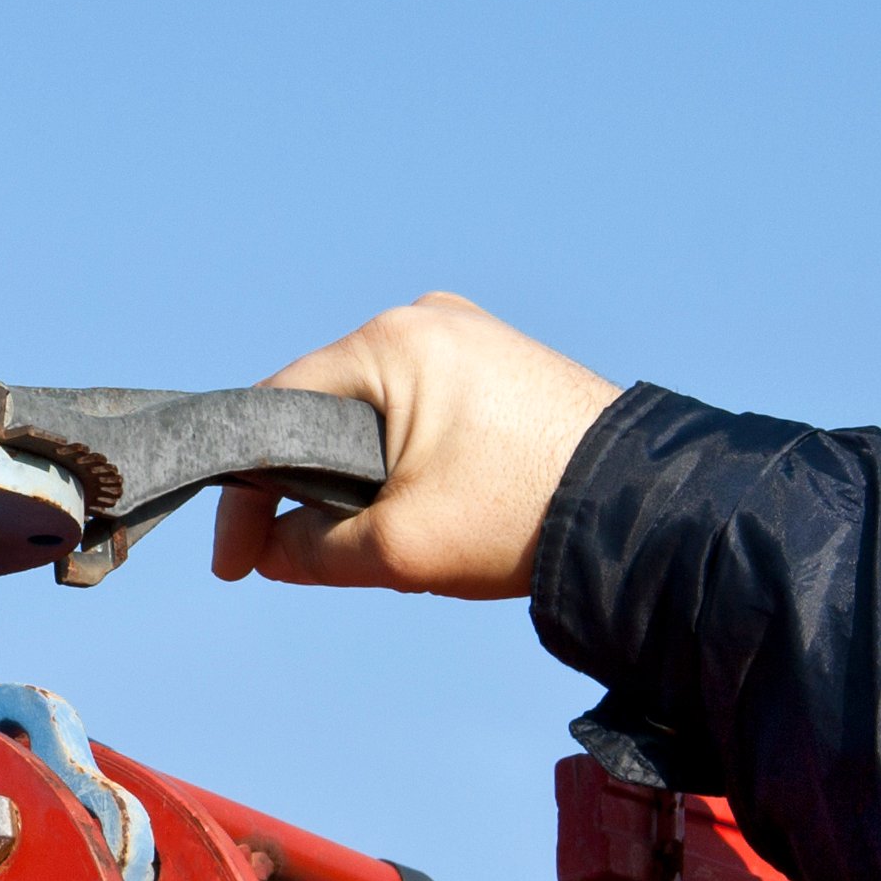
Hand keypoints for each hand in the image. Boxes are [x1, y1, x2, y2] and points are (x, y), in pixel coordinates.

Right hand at [210, 294, 621, 599]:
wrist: (644, 510)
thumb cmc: (519, 515)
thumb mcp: (394, 547)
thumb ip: (308, 551)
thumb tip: (267, 554)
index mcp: (390, 341)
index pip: (276, 408)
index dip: (244, 492)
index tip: (236, 562)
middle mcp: (424, 318)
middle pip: (323, 408)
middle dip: (302, 486)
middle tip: (295, 557)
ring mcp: (467, 335)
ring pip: (372, 413)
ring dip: (353, 476)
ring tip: (369, 537)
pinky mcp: (499, 362)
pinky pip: (419, 409)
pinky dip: (401, 460)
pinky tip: (419, 507)